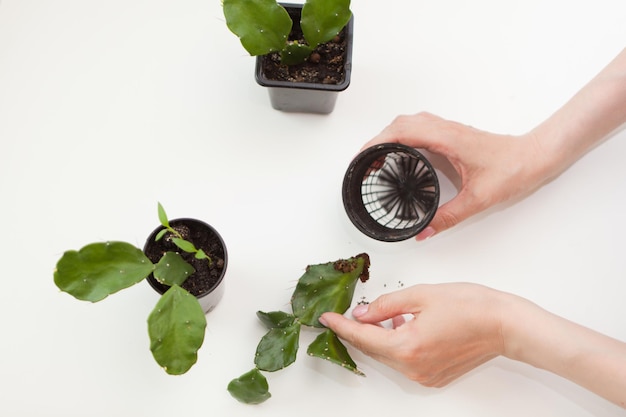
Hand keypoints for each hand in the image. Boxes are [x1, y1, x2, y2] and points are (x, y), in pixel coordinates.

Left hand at [322, 283, 625, 406]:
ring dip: (380, 336)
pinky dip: (397, 344)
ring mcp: (424, 375)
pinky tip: (402, 326)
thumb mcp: (421, 295)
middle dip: (359, 331)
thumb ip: (385, 306)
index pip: (362, 338)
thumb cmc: (471, 306)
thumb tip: (362, 313)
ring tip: (381, 314)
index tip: (326, 317)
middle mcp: (413, 368)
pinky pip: (404, 360)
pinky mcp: (434, 376)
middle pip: (373, 349)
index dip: (341, 326)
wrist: (506, 324)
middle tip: (348, 312)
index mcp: (407, 347)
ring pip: (389, 355)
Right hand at [362, 113, 547, 240]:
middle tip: (366, 161)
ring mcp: (449, 129)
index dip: (377, 142)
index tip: (363, 156)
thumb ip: (448, 217)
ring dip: (390, 134)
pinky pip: (420, 125)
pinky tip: (403, 151)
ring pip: (410, 121)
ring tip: (379, 155)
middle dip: (378, 139)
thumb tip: (425, 231)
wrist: (535, 157)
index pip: (402, 132)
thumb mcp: (478, 199)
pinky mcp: (453, 133)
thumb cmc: (513, 170)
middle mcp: (445, 129)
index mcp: (447, 139)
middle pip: (400, 123)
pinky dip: (404, 134)